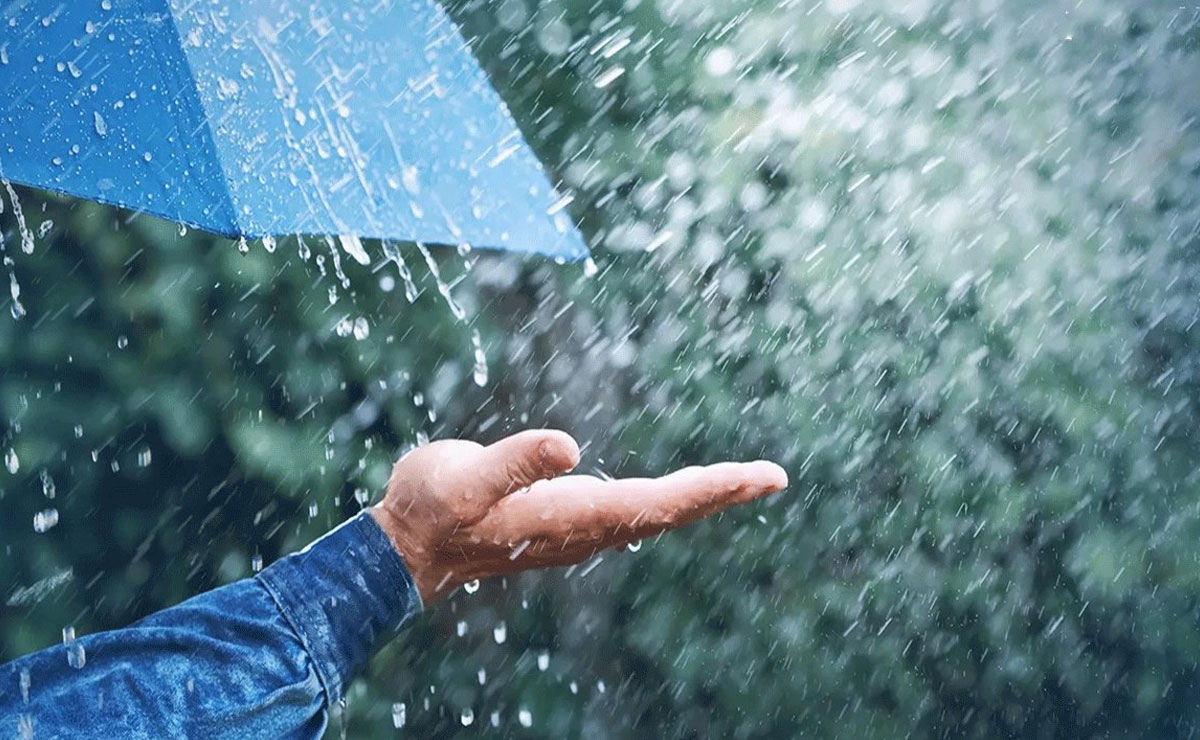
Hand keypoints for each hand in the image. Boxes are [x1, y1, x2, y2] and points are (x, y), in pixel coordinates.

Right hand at [368, 429, 787, 602]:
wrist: (408, 546)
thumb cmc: (431, 509)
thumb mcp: (464, 479)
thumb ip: (513, 463)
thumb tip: (567, 445)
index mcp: (573, 515)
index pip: (661, 502)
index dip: (714, 489)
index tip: (763, 476)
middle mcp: (586, 527)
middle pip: (670, 510)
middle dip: (723, 492)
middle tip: (775, 476)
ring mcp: (578, 526)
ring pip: (655, 511)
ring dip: (701, 496)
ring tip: (745, 480)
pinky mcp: (565, 518)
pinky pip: (633, 508)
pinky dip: (669, 496)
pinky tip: (679, 492)